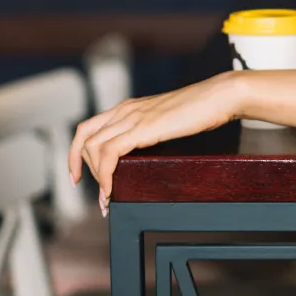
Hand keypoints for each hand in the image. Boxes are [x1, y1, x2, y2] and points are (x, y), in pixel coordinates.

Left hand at [68, 72, 242, 213]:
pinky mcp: (142, 128)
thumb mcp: (166, 121)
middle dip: (84, 169)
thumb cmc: (201, 110)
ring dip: (96, 178)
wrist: (218, 96)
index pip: (87, 128)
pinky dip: (105, 176)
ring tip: (107, 199)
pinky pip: (109, 154)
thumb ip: (151, 132)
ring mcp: (132, 117)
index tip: (78, 176)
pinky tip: (112, 191)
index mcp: (127, 107)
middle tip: (101, 193)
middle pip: (84, 139)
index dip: (76, 153)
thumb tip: (145, 156)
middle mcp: (124, 110)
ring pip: (93, 149)